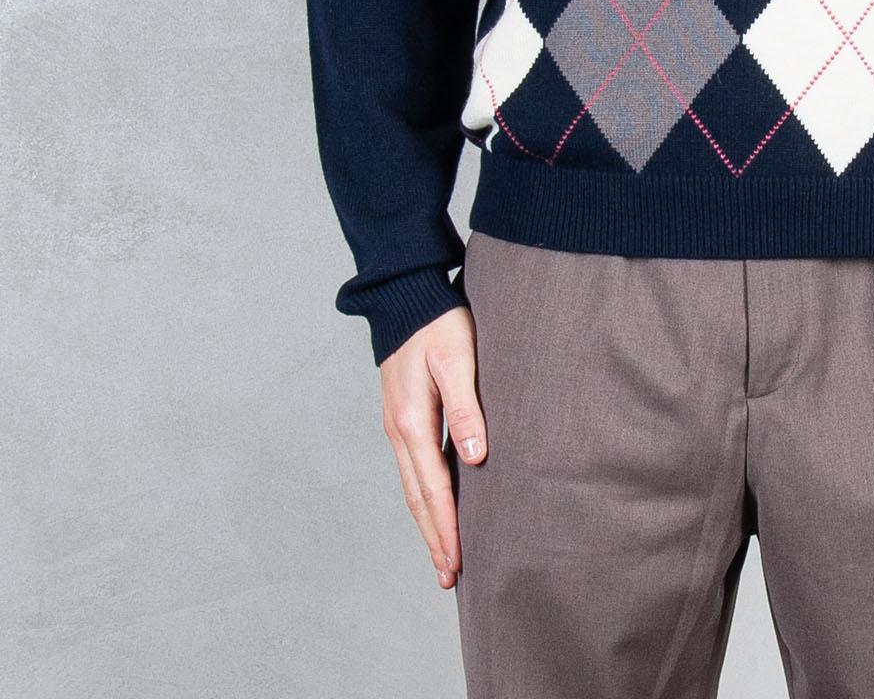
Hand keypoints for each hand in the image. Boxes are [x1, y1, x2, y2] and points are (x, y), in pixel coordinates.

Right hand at [379, 304, 487, 589]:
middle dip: (433, 538)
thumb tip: (476, 459)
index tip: (457, 563)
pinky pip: (413, 468)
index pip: (431, 489)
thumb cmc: (438, 322)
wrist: (407, 295)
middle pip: (416, 498)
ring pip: (412, 486)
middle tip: (449, 578)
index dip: (445, 529)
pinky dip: (423, 496)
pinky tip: (435, 505)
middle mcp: (399, 430)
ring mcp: (397, 425)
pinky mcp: (403, 416)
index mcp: (412, 422)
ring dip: (427, 522)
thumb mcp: (458, 359)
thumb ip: (467, 408)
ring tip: (443, 554)